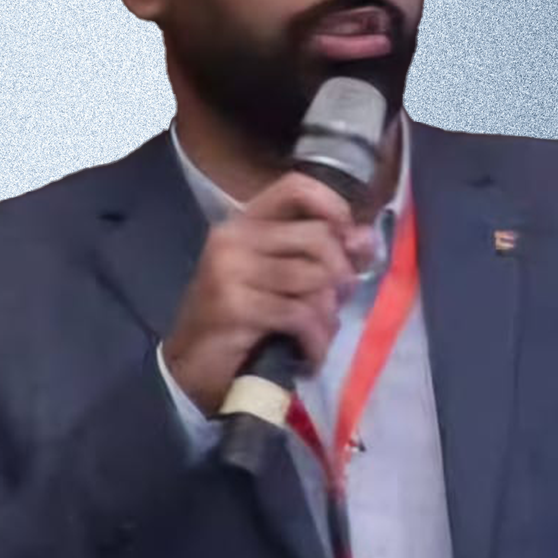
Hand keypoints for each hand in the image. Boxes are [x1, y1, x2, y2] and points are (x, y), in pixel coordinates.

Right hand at [160, 171, 377, 416]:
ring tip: (318, 336)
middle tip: (337, 303)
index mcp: (245, 223)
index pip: (296, 187)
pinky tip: (309, 356)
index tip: (349, 241)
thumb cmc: (239, 323)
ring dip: (327, 317)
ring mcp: (230, 270)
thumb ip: (322, 256)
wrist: (191, 370)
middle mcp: (234, 237)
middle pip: (318, 237)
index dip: (333, 207)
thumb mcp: (282, 281)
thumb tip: (366, 238)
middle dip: (340, 276)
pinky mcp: (234, 306)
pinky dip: (315, 341)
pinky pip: (300, 315)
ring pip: (314, 278)